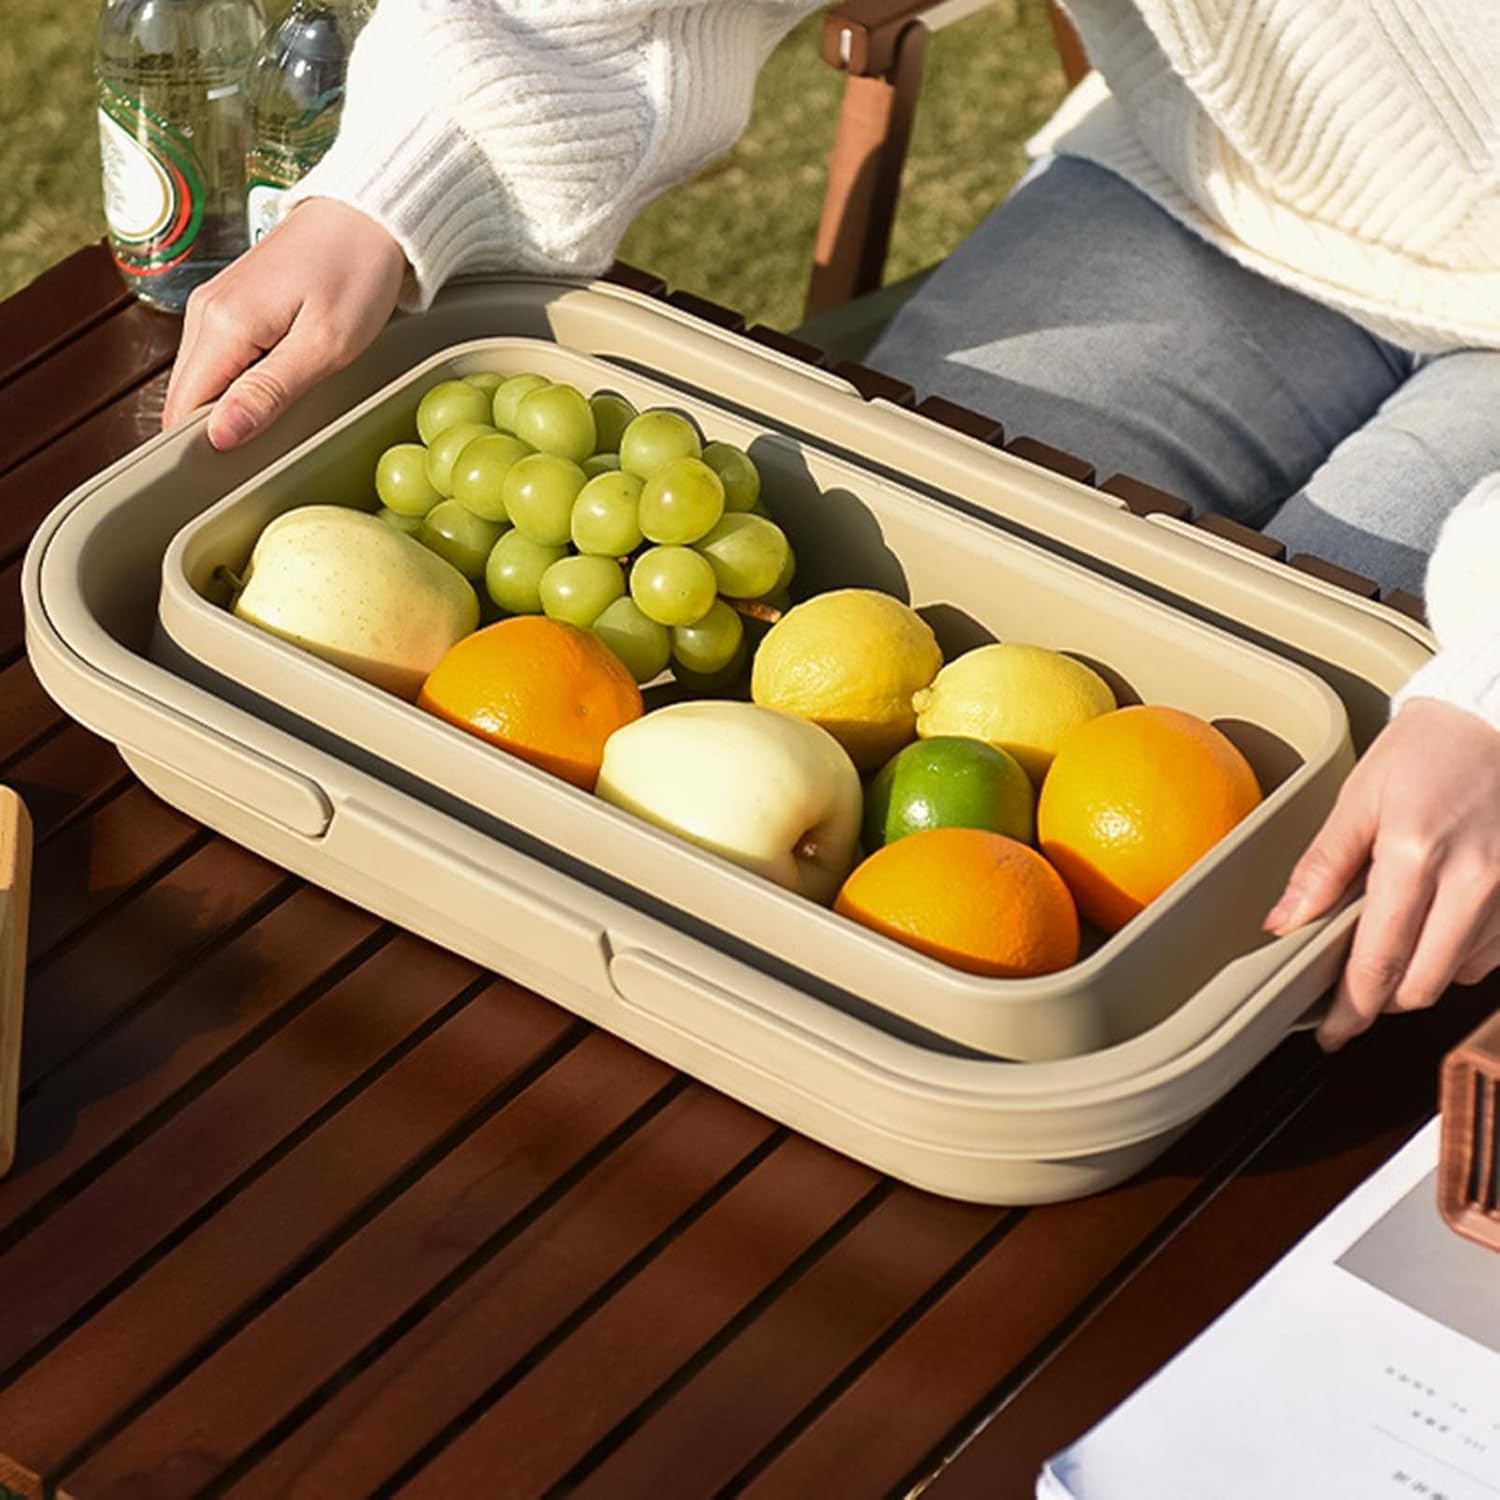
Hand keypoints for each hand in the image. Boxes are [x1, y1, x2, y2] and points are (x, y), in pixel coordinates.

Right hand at [162, 198, 406, 449]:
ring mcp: (213, 306)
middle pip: (187, 398)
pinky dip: (239, 385)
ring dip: (229, 409)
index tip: (236, 475)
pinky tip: (274, 391)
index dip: (203, 447)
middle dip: (215, 433)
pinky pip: (219, 361)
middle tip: (266, 455)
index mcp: (221, 324)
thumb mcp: (324, 345)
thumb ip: (269, 392)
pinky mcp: (230, 305)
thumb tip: (220, 436)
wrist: (367, 216)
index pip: (184, 408)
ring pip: (202, 381)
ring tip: (275, 423)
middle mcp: (203, 313)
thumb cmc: (356, 274)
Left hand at [1264, 698, 1499, 1051]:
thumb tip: (1284, 921)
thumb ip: (1322, 867)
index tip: (1330, 1030)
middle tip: (1350, 994)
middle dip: (1380, 1000)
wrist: (1498, 721)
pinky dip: (1456, 954)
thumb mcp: (1359, 800)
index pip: (1377, 959)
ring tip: (1392, 942)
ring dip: (1418, 974)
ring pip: (1455, 974)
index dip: (1350, 1007)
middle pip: (1420, 984)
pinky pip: (1489, 954)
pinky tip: (1435, 925)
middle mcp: (1473, 882)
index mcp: (1416, 855)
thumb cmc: (1428, 751)